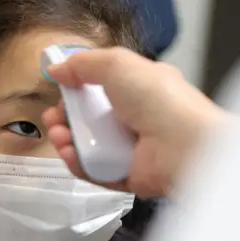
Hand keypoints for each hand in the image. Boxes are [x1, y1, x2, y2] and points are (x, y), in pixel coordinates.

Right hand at [42, 47, 228, 197]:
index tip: (59, 90)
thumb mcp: (118, 65)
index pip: (101, 89)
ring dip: (67, 141)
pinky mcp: (127, 176)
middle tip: (53, 119)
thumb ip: (83, 64)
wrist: (186, 145)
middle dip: (65, 118)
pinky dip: (79, 164)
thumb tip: (55, 69)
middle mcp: (135, 119)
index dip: (77, 90)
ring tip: (59, 136)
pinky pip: (96, 171)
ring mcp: (131, 150)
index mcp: (139, 90)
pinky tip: (69, 153)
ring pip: (89, 147)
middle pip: (90, 120)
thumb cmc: (157, 99)